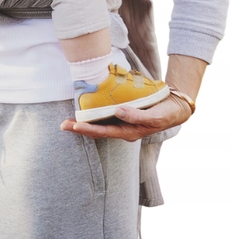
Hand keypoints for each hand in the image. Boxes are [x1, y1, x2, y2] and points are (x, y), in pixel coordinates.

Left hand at [60, 91, 192, 141]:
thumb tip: (118, 111)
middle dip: (80, 127)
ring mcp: (122, 121)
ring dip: (84, 120)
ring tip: (68, 118)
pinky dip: (94, 111)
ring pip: (100, 122)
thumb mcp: (154, 116)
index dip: (88, 129)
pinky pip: (106, 113)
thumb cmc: (166, 113)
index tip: (74, 125)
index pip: (104, 132)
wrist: (175, 107)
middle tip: (62, 124)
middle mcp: (123, 128)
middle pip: (97, 130)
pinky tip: (86, 107)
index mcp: (129, 132)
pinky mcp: (124, 112)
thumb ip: (137, 115)